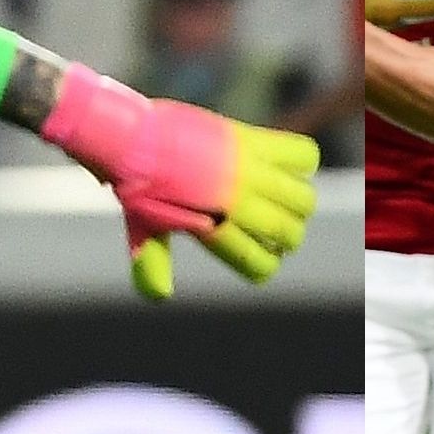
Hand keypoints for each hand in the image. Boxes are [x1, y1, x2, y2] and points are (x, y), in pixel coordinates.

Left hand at [41, 66, 321, 299]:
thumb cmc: (136, 185)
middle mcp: (235, 202)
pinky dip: (303, 162)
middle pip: (291, 234)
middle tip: (271, 221)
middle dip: (286, 235)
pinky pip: (304, 155)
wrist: (129, 136)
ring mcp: (245, 170)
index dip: (266, 260)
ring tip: (282, 195)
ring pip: (304, 200)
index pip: (263, 264)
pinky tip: (283, 164)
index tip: (258, 247)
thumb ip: (153, 262)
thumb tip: (160, 297)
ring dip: (298, 202)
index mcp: (213, 229)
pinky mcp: (250, 139)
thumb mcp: (143, 228)